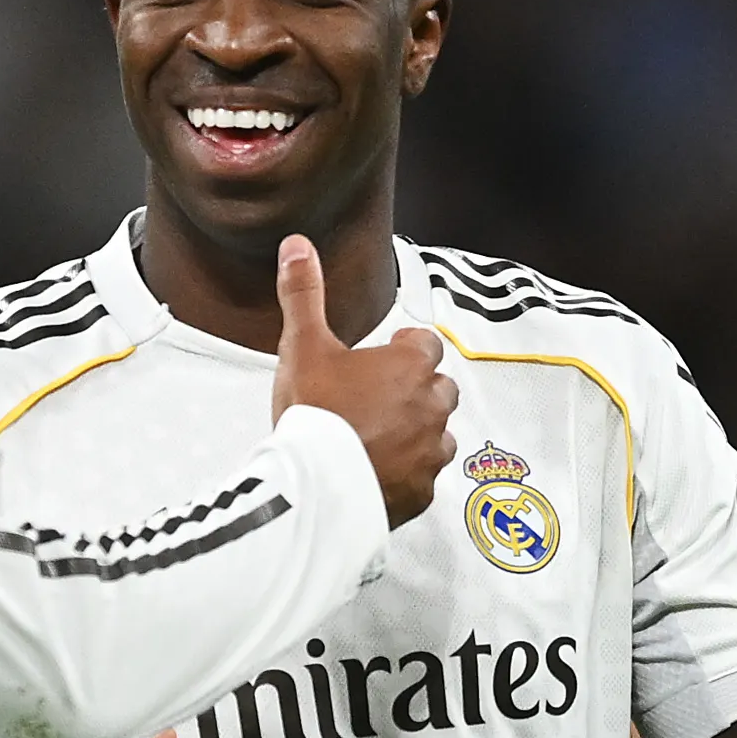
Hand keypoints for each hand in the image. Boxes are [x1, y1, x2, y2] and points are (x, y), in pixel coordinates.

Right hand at [268, 234, 454, 526]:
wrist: (315, 482)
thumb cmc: (313, 412)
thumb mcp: (302, 346)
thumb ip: (304, 295)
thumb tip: (297, 246)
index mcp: (409, 365)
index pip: (425, 345)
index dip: (404, 349)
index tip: (384, 356)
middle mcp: (430, 404)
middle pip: (438, 389)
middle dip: (415, 391)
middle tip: (377, 400)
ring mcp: (429, 449)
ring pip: (437, 433)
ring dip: (416, 433)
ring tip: (377, 439)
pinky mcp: (421, 490)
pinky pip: (423, 477)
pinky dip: (406, 475)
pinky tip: (377, 473)